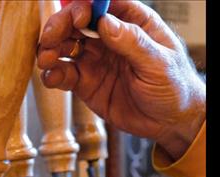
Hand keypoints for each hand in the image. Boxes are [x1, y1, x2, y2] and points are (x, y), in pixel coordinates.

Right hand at [37, 0, 205, 160]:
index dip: (85, 7)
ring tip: (45, 60)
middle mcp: (109, 38)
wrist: (169, 122)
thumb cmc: (174, 87)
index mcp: (131, 23)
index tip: (78, 19)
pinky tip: (51, 78)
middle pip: (76, 24)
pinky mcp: (87, 85)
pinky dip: (53, 75)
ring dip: (51, 51)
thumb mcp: (158, 63)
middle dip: (59, 28)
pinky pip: (64, 75)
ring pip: (65, 48)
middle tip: (50, 40)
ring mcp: (96, 61)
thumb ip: (132, 42)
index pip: (102, 4)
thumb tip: (105, 22)